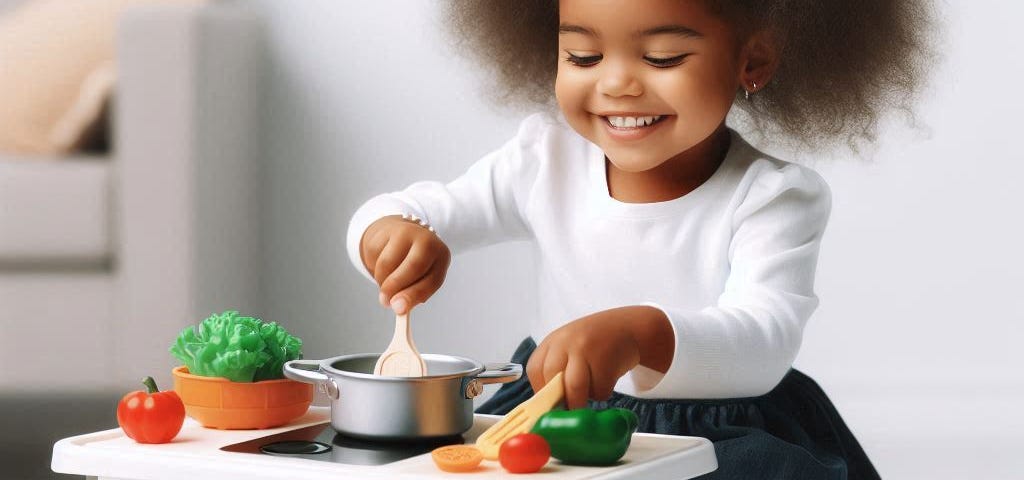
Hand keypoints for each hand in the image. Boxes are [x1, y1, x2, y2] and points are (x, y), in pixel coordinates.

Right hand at [360, 215, 450, 314]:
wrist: (401, 235)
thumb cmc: (415, 264)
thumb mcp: (422, 279)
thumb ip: (414, 294)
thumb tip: (398, 307)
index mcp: (441, 256)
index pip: (432, 280)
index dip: (414, 296)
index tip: (399, 309)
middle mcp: (428, 241)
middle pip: (413, 266)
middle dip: (396, 287)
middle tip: (385, 302)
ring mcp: (407, 232)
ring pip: (388, 263)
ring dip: (382, 281)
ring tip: (385, 285)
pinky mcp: (386, 231)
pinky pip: (375, 256)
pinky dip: (375, 269)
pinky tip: (382, 267)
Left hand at [527, 306, 672, 408]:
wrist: (627, 327)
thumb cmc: (593, 344)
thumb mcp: (568, 347)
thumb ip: (556, 369)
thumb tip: (548, 405)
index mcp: (552, 341)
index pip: (535, 369)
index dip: (540, 390)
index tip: (548, 404)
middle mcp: (566, 342)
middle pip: (553, 380)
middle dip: (559, 401)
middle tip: (566, 412)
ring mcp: (587, 349)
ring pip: (575, 388)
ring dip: (578, 403)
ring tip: (584, 405)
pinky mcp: (607, 360)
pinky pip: (599, 389)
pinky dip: (601, 393)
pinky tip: (605, 381)